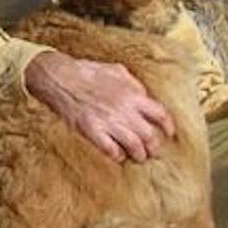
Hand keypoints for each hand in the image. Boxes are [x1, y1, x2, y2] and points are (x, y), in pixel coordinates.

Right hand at [25, 51, 175, 162]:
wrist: (58, 77)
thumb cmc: (86, 72)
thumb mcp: (116, 71)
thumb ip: (134, 84)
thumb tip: (144, 96)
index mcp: (132, 95)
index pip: (160, 115)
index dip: (168, 127)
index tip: (168, 133)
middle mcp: (124, 110)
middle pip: (149, 136)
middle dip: (154, 147)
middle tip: (153, 151)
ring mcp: (108, 122)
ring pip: (134, 146)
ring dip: (138, 155)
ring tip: (138, 157)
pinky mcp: (92, 131)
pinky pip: (111, 150)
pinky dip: (117, 156)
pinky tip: (118, 155)